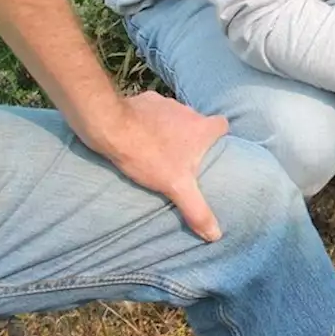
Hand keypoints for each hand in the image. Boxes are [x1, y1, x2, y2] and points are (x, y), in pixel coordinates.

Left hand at [89, 92, 228, 241]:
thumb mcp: (176, 187)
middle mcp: (189, 112)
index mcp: (203, 129)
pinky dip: (148, 120)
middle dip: (192, 134)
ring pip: (175, 115)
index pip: (223, 125)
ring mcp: (167, 103)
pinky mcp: (145, 100)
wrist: (110, 128)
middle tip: (181, 154)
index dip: (219, 135)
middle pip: (198, 121)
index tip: (212, 148)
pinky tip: (137, 134)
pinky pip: (152, 110)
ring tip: (156, 146)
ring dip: (169, 128)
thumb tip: (216, 235)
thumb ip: (197, 209)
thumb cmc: (148, 155)